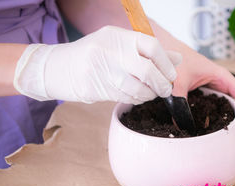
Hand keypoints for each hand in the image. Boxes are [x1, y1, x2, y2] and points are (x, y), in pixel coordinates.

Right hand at [14, 26, 180, 103]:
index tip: (171, 74)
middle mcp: (110, 51)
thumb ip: (149, 52)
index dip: (166, 63)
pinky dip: (136, 99)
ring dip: (149, 95)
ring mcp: (101, 70)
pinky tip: (137, 97)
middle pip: (147, 70)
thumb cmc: (94, 55)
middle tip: (165, 89)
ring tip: (152, 94)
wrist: (57, 67)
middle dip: (161, 84)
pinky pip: (125, 97)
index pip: (151, 46)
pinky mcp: (95, 89)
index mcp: (118, 36)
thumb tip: (177, 59)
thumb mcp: (120, 45)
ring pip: (137, 88)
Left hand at [172, 51, 234, 154]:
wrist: (162, 48)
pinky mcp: (204, 96)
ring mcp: (213, 91)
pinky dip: (224, 124)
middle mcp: (221, 85)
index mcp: (222, 77)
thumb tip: (181, 127)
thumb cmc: (174, 56)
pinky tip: (223, 136)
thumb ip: (179, 103)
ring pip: (231, 111)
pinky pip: (219, 111)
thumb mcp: (177, 81)